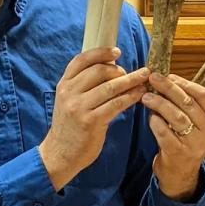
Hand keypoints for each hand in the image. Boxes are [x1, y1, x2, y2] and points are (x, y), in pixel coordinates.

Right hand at [39, 48, 148, 190]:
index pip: (81, 60)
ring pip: (110, 87)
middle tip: (135, 74)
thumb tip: (109, 68)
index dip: (100, 52)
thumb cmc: (70, 126)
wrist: (61, 153)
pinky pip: (115, 104)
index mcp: (64, 85)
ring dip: (131, 81)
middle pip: (99, 71)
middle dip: (120, 70)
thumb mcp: (68, 101)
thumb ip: (82, 85)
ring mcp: (79, 107)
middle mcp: (69, 93)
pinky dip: (130, 97)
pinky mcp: (90, 121)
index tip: (117, 51)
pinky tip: (139, 95)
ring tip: (144, 80)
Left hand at [141, 72, 204, 199]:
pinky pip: (165, 133)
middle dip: (169, 88)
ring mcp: (194, 144)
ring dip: (160, 104)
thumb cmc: (184, 142)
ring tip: (146, 97)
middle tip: (153, 78)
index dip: (186, 83)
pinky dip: (156, 123)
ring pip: (177, 117)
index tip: (169, 75)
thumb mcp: (193, 124)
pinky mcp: (179, 153)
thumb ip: (184, 104)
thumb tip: (166, 79)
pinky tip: (150, 117)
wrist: (180, 174)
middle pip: (188, 103)